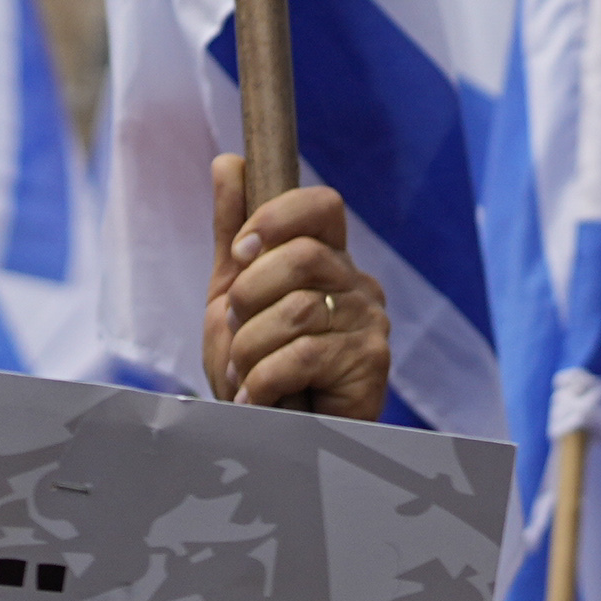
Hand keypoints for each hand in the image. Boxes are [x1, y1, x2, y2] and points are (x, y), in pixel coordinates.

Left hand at [204, 161, 388, 419]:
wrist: (275, 438)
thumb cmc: (258, 368)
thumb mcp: (232, 297)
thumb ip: (233, 233)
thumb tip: (228, 162)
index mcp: (328, 260)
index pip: (322, 205)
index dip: (277, 218)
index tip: (242, 252)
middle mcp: (357, 285)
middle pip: (304, 256)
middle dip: (251, 295)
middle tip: (237, 329)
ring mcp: (370, 323)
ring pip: (298, 311)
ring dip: (250, 347)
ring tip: (244, 373)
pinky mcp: (372, 363)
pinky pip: (305, 354)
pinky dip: (263, 378)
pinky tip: (256, 396)